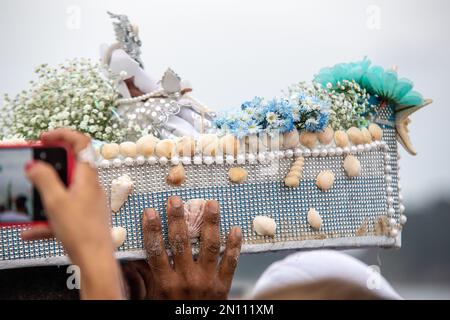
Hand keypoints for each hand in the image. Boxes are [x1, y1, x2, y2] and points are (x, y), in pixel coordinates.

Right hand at [21, 129, 123, 299]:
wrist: (95, 259)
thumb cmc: (82, 231)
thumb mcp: (56, 201)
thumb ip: (44, 179)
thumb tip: (35, 165)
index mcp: (87, 176)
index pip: (81, 143)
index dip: (62, 135)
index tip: (44, 138)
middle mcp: (90, 186)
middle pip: (69, 166)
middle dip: (48, 166)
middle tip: (31, 169)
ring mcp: (87, 202)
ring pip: (63, 191)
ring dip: (44, 195)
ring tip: (28, 201)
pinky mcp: (83, 217)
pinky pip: (62, 212)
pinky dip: (47, 219)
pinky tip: (30, 231)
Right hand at [122, 196, 241, 299]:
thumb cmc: (171, 308)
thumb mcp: (155, 295)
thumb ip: (148, 275)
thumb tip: (135, 254)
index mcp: (165, 282)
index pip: (156, 250)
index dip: (152, 229)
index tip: (150, 211)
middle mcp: (186, 279)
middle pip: (181, 242)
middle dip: (178, 219)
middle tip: (176, 200)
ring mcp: (207, 281)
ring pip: (209, 246)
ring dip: (210, 223)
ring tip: (211, 204)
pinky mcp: (223, 285)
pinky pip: (231, 262)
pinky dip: (234, 245)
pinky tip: (235, 229)